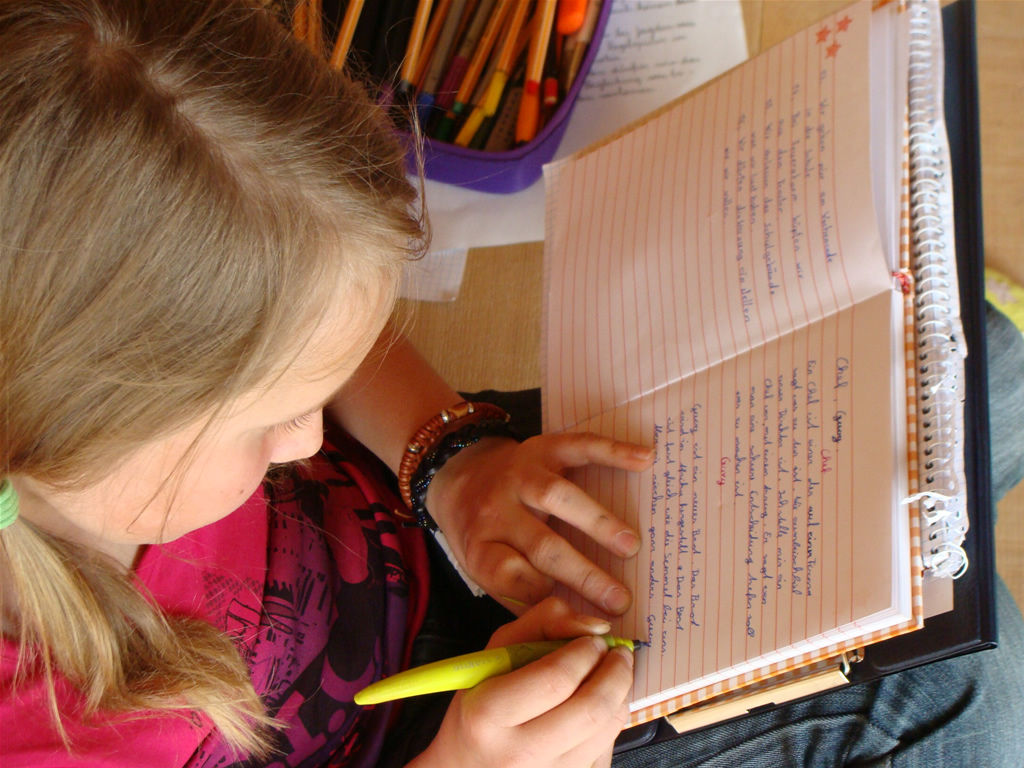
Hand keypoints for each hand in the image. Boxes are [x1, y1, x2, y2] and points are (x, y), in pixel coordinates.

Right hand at [411, 598, 634, 767]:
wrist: (467, 764)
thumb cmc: (481, 701)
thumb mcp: (498, 650)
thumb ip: (545, 622)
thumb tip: (597, 628)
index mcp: (488, 713)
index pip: (556, 678)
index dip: (585, 652)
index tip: (594, 640)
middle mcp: (517, 752)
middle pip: (589, 709)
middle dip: (615, 672)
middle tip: (618, 654)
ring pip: (605, 731)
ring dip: (621, 694)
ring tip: (615, 674)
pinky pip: (605, 748)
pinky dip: (613, 720)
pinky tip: (603, 704)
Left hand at [426, 432, 654, 614]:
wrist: (462, 477)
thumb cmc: (485, 535)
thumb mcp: (486, 569)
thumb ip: (521, 597)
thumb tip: (572, 629)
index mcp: (483, 546)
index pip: (509, 576)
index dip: (541, 596)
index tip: (578, 618)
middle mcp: (498, 510)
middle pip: (542, 546)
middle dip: (583, 574)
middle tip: (620, 599)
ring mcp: (521, 475)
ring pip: (558, 496)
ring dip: (597, 521)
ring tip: (630, 546)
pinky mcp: (543, 447)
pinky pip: (580, 446)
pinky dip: (614, 451)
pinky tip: (644, 459)